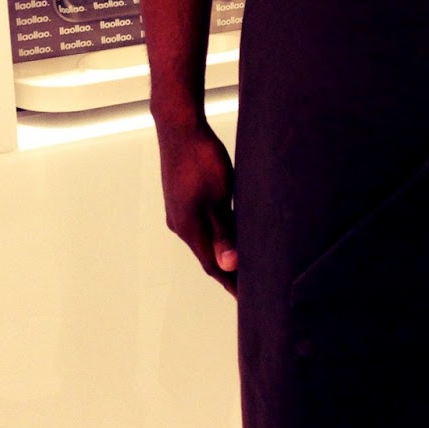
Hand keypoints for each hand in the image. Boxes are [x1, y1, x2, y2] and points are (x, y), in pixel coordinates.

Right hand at [156, 121, 237, 294]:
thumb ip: (224, 232)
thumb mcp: (219, 196)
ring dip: (221, 254)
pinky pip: (201, 225)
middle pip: (208, 257)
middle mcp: (181, 224)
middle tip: (250, 289)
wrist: (179, 127)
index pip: (214, 266)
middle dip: (228, 273)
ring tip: (241, 265)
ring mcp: (179, 211)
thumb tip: (230, 265)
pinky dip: (216, 236)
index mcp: (189, 228)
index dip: (232, 283)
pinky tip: (227, 233)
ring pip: (204, 240)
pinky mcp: (181, 198)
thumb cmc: (201, 159)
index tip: (249, 300)